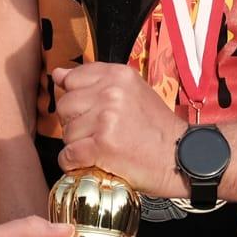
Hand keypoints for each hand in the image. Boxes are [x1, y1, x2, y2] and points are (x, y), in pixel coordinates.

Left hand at [51, 64, 188, 198]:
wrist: (179, 157)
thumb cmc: (156, 127)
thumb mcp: (132, 91)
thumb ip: (96, 80)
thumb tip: (57, 73)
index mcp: (118, 75)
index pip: (72, 79)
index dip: (76, 98)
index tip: (87, 110)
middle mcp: (110, 93)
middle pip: (65, 106)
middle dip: (74, 122)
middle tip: (95, 133)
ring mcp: (106, 119)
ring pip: (66, 132)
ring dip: (77, 144)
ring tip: (99, 147)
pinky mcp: (102, 146)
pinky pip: (69, 155)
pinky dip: (73, 163)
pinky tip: (88, 162)